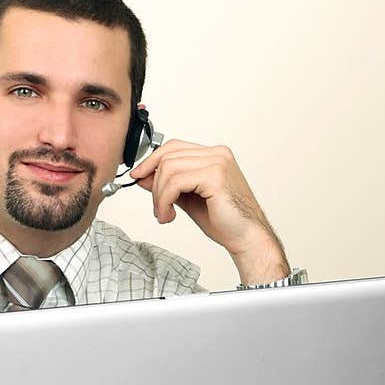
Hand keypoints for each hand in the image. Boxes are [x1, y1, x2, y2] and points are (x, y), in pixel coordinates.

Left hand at [128, 138, 285, 264]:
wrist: (246, 237)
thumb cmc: (224, 220)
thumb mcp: (187, 198)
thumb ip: (168, 185)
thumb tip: (143, 176)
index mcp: (213, 155)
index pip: (173, 147)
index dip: (151, 161)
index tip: (138, 176)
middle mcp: (217, 154)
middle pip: (168, 156)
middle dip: (154, 184)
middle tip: (157, 208)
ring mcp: (217, 162)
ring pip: (168, 169)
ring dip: (159, 196)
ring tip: (164, 214)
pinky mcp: (215, 176)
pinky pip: (175, 183)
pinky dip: (165, 200)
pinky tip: (169, 215)